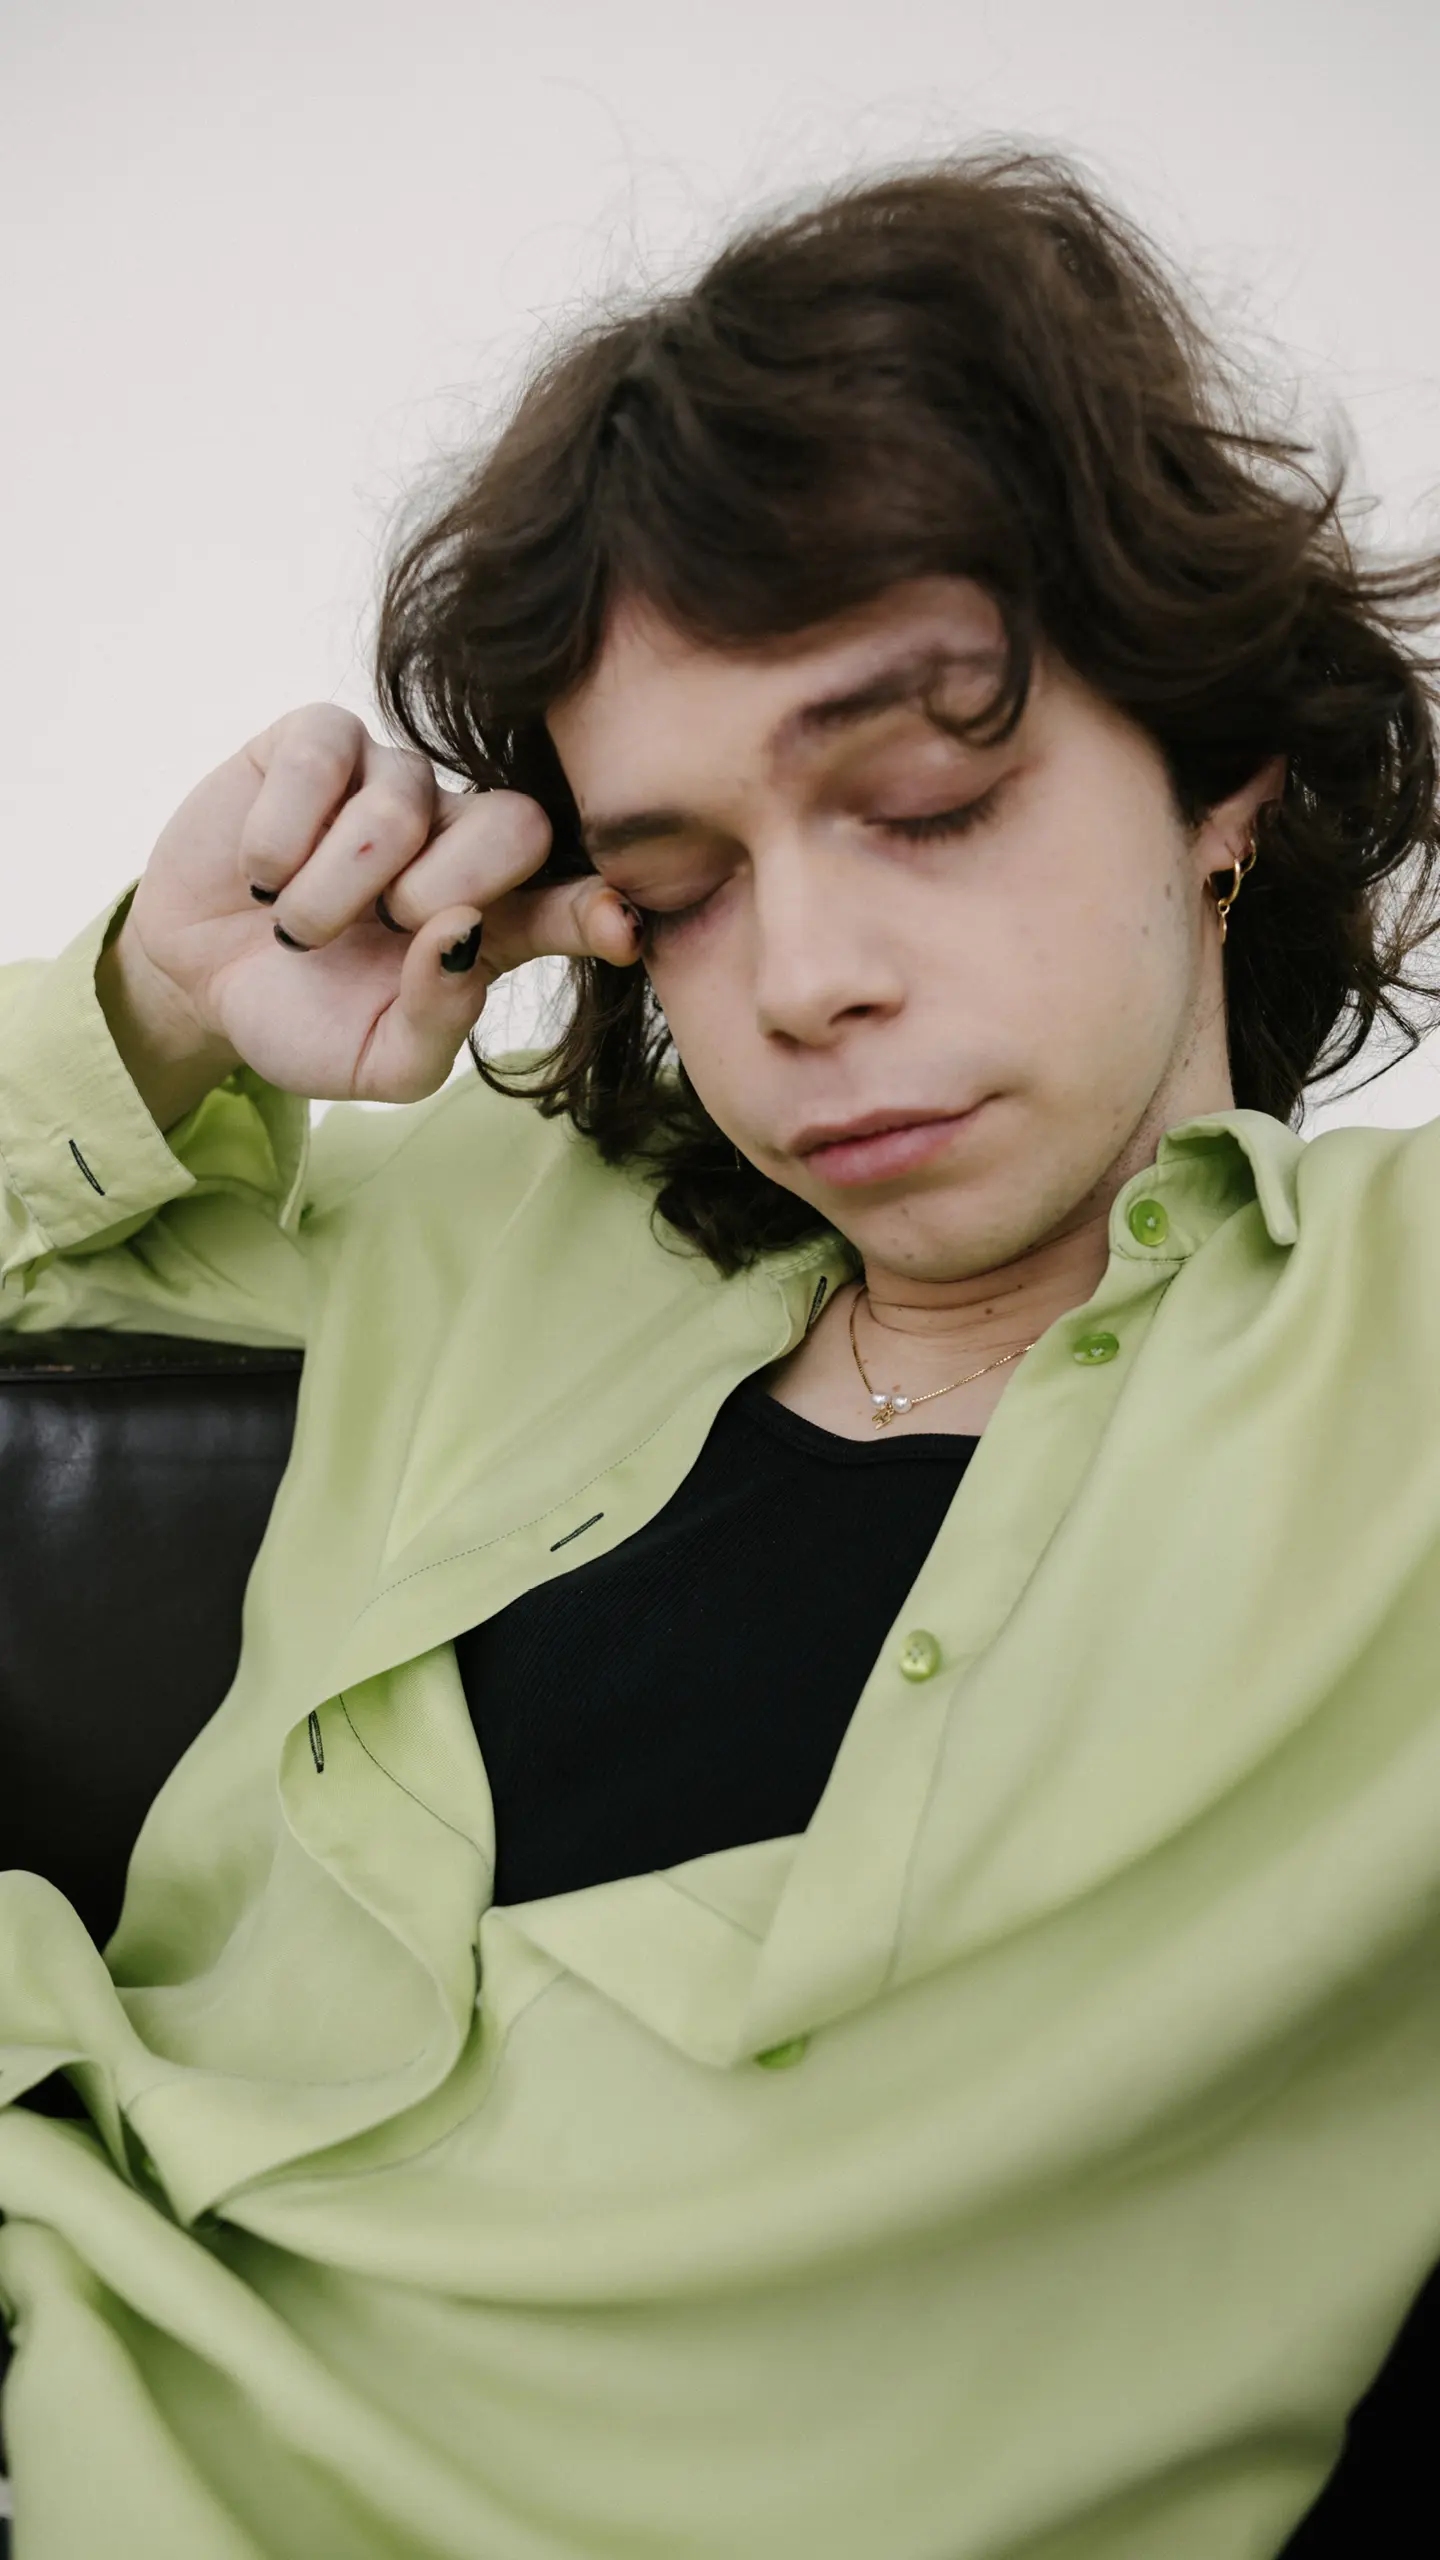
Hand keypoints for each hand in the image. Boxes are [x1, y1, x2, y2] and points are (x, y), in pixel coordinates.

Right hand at [101, 704, 638, 1112]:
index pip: (573, 900)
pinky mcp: (319, 739)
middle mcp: (460, 837)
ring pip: (401, 806)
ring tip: (295, 925)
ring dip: (334, 888)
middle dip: (446, 889)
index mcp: (497, 919)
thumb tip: (461, 937)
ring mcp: (392, 780)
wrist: (196, 978)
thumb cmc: (303, 1016)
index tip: (615, 929)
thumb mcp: (374, 1060)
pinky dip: (281, 834)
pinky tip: (262, 872)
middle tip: (385, 929)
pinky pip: (326, 759)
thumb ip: (435, 1020)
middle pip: (514, 827)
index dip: (595, 908)